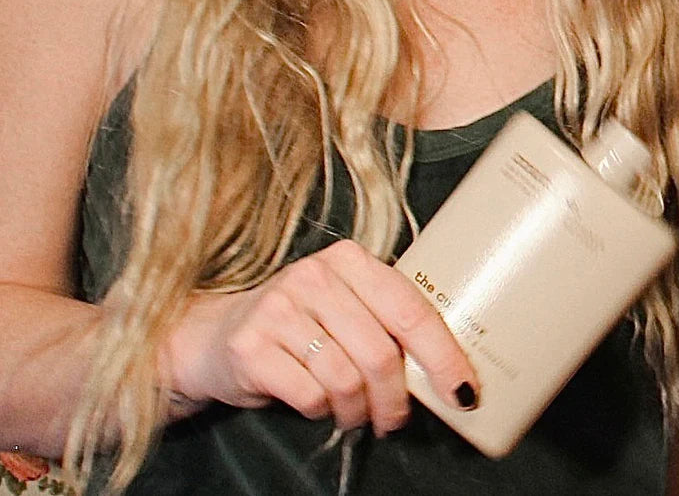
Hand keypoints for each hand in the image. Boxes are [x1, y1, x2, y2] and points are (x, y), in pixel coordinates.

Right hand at [164, 240, 478, 436]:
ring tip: (352, 413)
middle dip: (395, 399)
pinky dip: (320, 411)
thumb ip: (385, 322)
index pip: (410, 309)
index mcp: (349, 260)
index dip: (442, 355)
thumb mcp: (344, 306)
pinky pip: (310, 396)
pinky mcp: (252, 346)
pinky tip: (314, 402)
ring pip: (347, 379)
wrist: (215, 335)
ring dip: (357, 410)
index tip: (463, 390)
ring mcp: (279, 308)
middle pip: (380, 352)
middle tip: (392, 418)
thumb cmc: (299, 325)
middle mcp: (314, 276)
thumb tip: (447, 371)